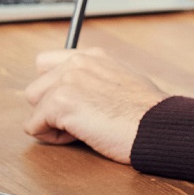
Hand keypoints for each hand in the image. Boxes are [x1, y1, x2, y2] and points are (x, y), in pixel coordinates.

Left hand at [23, 48, 166, 163]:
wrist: (160, 128)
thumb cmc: (147, 114)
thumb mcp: (122, 81)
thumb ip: (94, 79)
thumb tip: (74, 91)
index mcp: (91, 56)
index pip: (44, 63)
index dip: (51, 88)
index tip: (71, 103)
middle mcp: (76, 63)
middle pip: (36, 89)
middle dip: (51, 108)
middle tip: (83, 120)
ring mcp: (66, 81)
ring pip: (34, 107)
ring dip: (52, 123)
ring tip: (83, 128)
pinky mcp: (60, 103)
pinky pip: (33, 126)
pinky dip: (51, 138)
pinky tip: (80, 137)